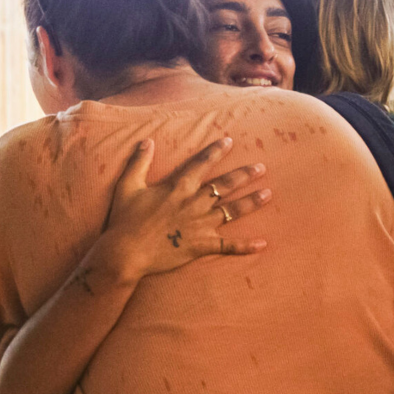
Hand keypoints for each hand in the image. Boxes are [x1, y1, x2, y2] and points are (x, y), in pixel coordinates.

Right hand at [103, 137, 270, 280]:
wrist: (126, 253)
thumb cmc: (124, 220)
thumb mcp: (127, 186)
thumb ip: (139, 162)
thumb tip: (147, 141)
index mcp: (177, 187)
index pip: (201, 164)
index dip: (215, 151)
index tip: (229, 141)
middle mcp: (193, 203)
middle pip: (224, 185)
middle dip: (244, 175)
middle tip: (261, 167)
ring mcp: (199, 225)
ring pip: (231, 211)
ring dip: (251, 202)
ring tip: (268, 194)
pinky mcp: (200, 246)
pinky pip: (227, 246)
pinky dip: (245, 246)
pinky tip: (263, 244)